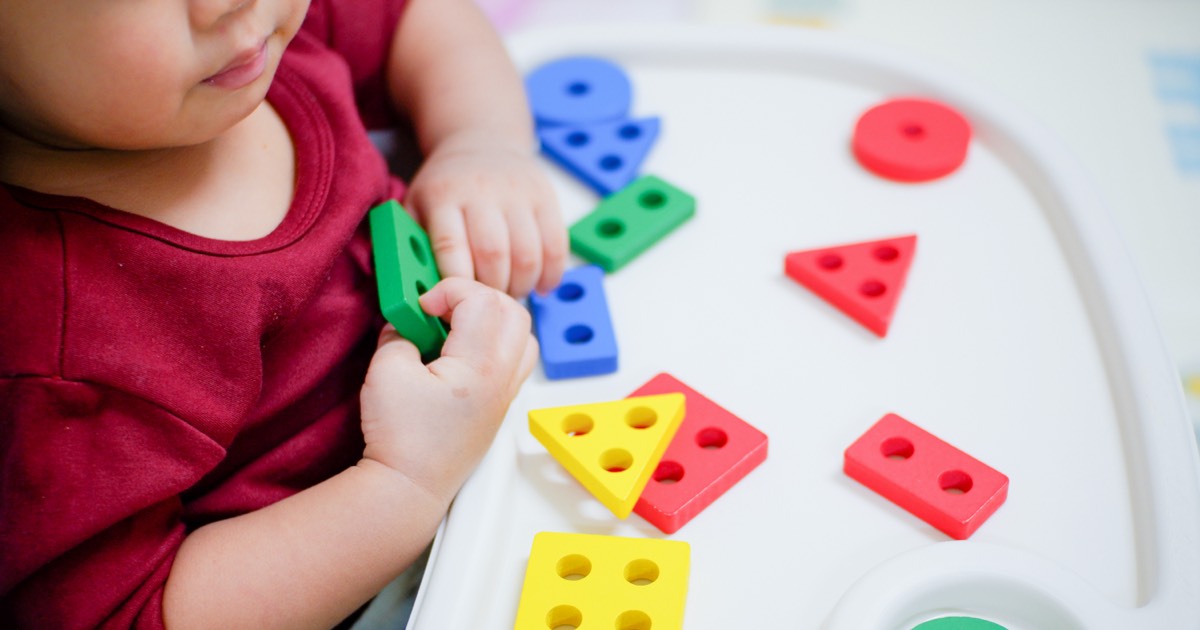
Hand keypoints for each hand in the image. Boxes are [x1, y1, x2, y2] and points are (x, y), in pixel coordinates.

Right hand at [358, 277, 537, 501]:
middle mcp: (502, 378)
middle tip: (443, 307)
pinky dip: (497, 343)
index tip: (423, 305)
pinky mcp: (499, 406)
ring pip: (523, 335)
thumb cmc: (401, 438)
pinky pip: (516, 359)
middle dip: (476, 296)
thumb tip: (405, 321)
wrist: (410, 487)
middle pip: (513, 310)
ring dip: (493, 318)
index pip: (482, 300)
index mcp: (479, 366)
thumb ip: (398, 335)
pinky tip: (464, 351)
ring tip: (457, 326)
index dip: (449, 290)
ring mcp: (505, 393)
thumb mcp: (386, 372)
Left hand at [403, 134, 566, 296]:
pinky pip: (556, 245)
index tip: (456, 307)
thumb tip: (411, 289)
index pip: (451, 246)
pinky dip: (551, 274)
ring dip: (522, 286)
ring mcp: (519, 193)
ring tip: (511, 296)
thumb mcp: (416, 204)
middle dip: (492, 291)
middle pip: (494, 254)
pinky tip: (540, 286)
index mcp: (444, 195)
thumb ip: (412, 242)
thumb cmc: (445, 188)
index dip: (456, 283)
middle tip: (487, 306)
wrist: (482, 142)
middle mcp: (483, 191)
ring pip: (528, 254)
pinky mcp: (546, 197)